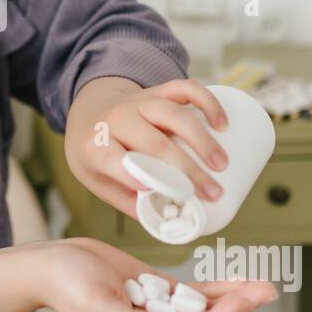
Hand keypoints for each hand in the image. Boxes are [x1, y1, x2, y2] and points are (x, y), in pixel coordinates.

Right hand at [39, 238, 278, 311]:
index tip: (237, 302)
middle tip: (264, 291)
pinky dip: (216, 287)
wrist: (52, 264)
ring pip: (204, 308)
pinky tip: (237, 282)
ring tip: (262, 286)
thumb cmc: (66, 285)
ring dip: (233, 298)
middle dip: (236, 309)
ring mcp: (158, 309)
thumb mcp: (94, 305)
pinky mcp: (157, 289)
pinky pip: (193, 292)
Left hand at [64, 76, 231, 219]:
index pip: (113, 159)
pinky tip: (222, 123)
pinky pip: (185, 88)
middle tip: (213, 191)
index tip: (160, 193)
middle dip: (187, 170)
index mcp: (97, 145)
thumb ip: (127, 201)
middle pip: (155, 144)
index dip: (133, 176)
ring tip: (223, 164)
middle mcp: (117, 119)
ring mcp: (139, 102)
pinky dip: (207, 101)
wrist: (89, 110)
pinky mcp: (158, 91)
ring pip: (174, 114)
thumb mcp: (97, 179)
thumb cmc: (97, 152)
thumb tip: (167, 223)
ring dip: (202, 139)